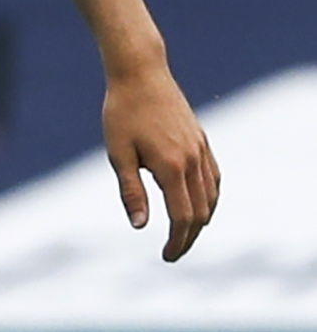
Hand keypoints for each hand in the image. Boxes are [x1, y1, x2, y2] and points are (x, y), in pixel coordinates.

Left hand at [103, 60, 218, 260]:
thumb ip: (131, 191)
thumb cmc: (121, 113)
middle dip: (189, 237)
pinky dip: (209, 198)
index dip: (177, 241)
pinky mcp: (202, 141)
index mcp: (171, 167)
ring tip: (184, 235)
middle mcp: (192, 160)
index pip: (182, 217)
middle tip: (173, 253)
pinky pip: (214, 177)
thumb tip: (139, 226)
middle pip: (200, 212)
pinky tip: (198, 205)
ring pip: (211, 196)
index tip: (167, 256)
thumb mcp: (118, 154)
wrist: (141, 74)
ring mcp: (201, 150)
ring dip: (201, 219)